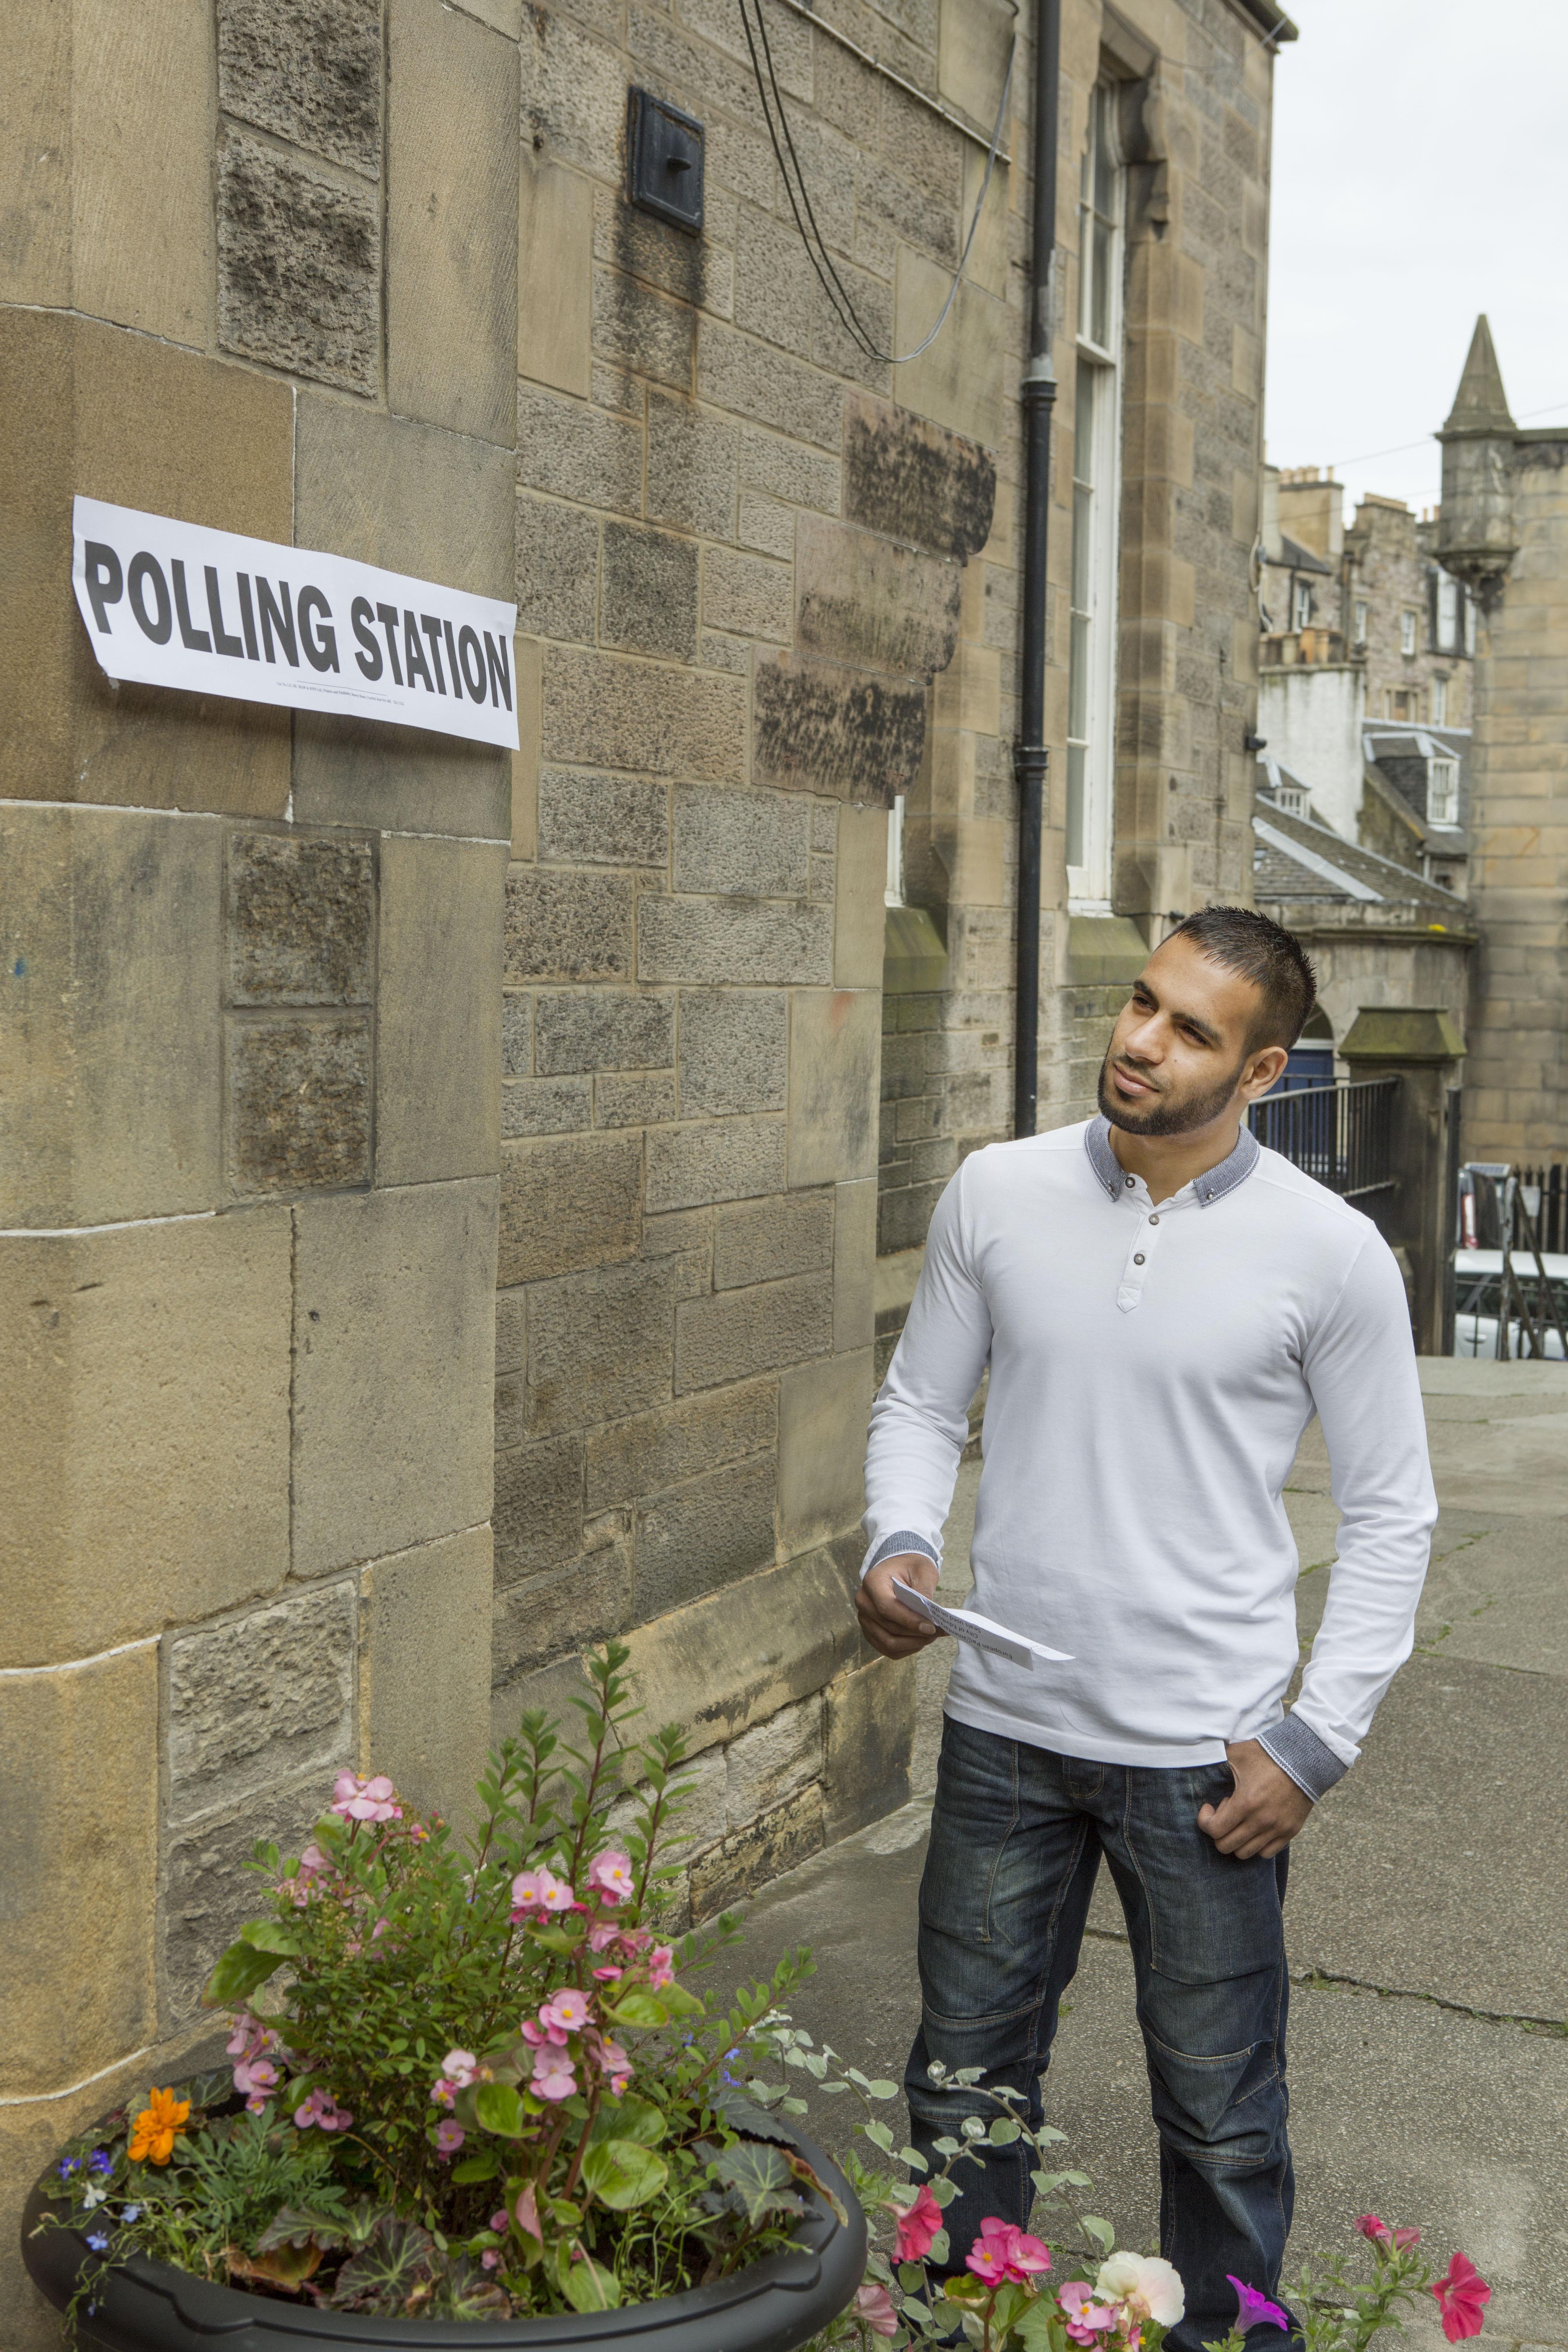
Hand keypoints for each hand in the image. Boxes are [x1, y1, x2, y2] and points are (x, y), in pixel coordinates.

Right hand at [857, 1554, 944, 1659]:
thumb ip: (924, 1591)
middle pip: (889, 1627)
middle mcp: (863, 1602)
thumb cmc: (910, 1567)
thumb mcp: (922, 1571)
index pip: (887, 1607)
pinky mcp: (870, 1632)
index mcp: (872, 1581)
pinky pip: (887, 1649)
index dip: (909, 1620)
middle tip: (939, 1632)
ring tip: (931, 1637)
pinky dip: (906, 1649)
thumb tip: (929, 1616)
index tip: (931, 1627)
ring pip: (888, 1642)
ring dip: (913, 1643)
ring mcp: (864, 1619)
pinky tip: (920, 1640)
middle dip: (916, 1633)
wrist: (897, 1569)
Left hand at [1197, 1739, 1312, 1859]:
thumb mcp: (1237, 1754)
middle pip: (1226, 1846)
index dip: (1205, 1821)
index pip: (1214, 1830)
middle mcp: (1261, 1821)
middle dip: (1218, 1832)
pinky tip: (1254, 1826)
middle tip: (1226, 1813)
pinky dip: (1256, 1845)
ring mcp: (1277, 1829)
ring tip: (1241, 1818)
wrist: (1305, 1759)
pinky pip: (1266, 1853)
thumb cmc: (1268, 1754)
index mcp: (1245, 1802)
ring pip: (1245, 1853)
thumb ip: (1216, 1761)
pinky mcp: (1289, 1832)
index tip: (1209, 1807)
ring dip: (1236, 1839)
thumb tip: (1197, 1759)